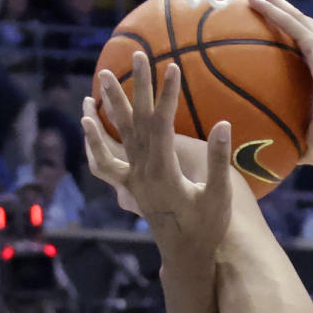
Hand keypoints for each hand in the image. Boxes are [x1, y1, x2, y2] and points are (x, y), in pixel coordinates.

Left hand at [82, 51, 239, 257]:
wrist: (186, 257)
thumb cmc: (207, 228)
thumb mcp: (219, 196)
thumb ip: (219, 161)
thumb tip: (223, 124)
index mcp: (164, 173)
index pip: (162, 124)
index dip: (167, 95)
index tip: (173, 67)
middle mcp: (142, 173)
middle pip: (136, 121)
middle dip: (137, 86)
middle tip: (135, 55)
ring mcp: (133, 180)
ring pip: (117, 135)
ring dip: (110, 104)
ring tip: (102, 77)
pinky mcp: (130, 187)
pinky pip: (106, 160)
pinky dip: (95, 139)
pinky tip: (88, 120)